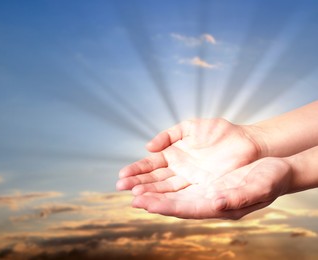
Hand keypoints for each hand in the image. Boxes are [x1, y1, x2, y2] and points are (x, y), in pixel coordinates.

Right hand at [117, 118, 260, 194]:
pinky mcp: (203, 189)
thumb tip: (148, 147)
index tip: (122, 175)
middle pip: (155, 179)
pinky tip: (155, 204)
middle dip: (138, 184)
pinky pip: (183, 196)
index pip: (151, 164)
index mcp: (174, 154)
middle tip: (121, 187)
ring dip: (150, 194)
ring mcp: (190, 180)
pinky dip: (169, 200)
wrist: (248, 142)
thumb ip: (169, 135)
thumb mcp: (190, 127)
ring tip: (134, 198)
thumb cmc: (221, 132)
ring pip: (166, 189)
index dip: (137, 170)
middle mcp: (179, 170)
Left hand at [131, 157, 291, 219]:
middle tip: (132, 198)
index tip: (148, 205)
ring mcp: (203, 188)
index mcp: (218, 207)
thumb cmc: (271, 181)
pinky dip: (163, 178)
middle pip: (174, 202)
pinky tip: (150, 176)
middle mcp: (206, 200)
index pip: (187, 209)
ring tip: (132, 188)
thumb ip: (238, 197)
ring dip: (153, 189)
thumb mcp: (260, 188)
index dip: (167, 207)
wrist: (275, 169)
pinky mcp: (202, 177)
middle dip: (153, 200)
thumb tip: (215, 203)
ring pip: (173, 191)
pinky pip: (179, 180)